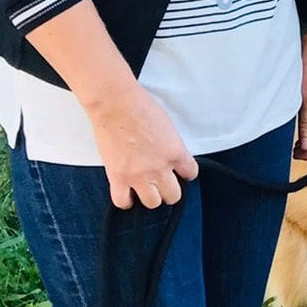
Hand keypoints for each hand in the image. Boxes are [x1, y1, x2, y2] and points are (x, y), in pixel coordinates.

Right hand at [86, 83, 198, 209]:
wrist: (115, 104)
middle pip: (173, 196)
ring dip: (149, 196)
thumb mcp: (168, 127)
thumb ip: (172, 147)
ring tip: (144, 188)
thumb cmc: (141, 108)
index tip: (178, 171)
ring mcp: (138, 175)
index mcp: (176, 153)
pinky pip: (123, 202)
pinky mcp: (117, 177)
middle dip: (168, 190)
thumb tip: (172, 159)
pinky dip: (125, 200)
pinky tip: (126, 193)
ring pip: (152, 203)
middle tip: (161, 183)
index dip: (184, 173)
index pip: (190, 174)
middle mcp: (160, 168)